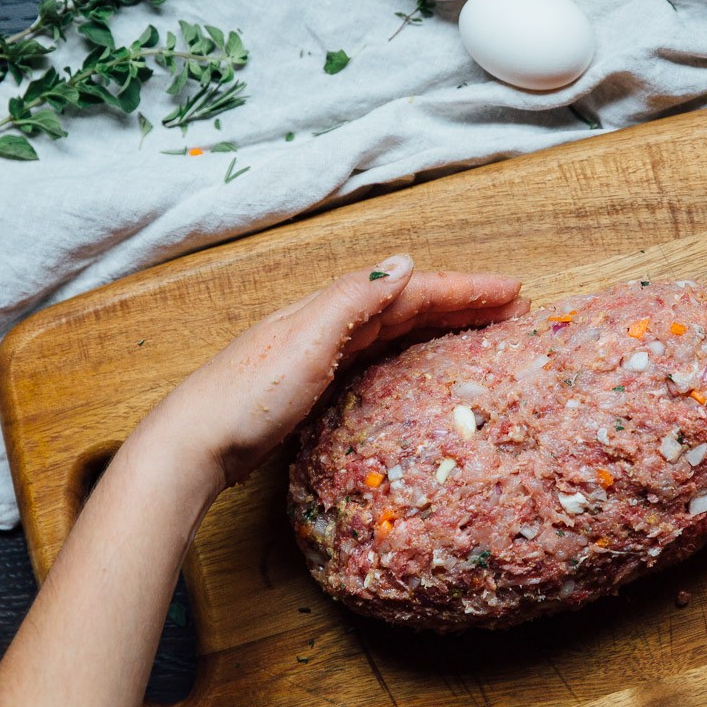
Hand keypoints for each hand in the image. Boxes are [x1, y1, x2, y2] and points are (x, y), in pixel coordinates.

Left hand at [133, 254, 527, 489]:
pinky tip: (418, 362)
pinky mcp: (312, 388)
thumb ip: (354, 300)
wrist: (193, 444)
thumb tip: (405, 262)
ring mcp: (319, 356)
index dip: (462, 289)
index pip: (411, 290)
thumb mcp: (306, 340)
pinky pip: (377, 357)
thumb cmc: (246, 395)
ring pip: (394, 330)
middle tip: (512, 309)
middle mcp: (328, 325)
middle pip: (407, 306)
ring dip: (439, 325)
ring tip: (481, 330)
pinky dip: (408, 351)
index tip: (512, 292)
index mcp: (331, 309)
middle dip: (460, 303)